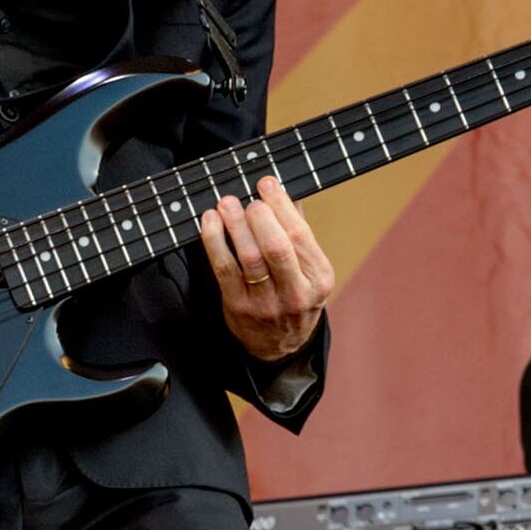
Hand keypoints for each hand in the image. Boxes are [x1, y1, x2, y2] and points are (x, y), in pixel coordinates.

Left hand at [198, 172, 334, 363]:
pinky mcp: (238, 308)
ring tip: (225, 204)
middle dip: (259, 217)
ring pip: (249, 258)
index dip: (281, 206)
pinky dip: (215, 243)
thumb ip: (299, 234)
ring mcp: (266, 303)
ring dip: (234, 226)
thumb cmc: (295, 298)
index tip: (267, 184)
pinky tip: (211, 224)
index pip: (301, 236)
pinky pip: (224, 270)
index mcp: (319, 278)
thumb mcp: (310, 271)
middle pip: (276, 248)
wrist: (279, 345)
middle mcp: (296, 292)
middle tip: (247, 200)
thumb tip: (284, 194)